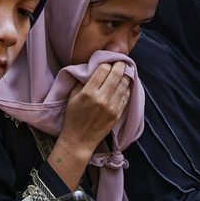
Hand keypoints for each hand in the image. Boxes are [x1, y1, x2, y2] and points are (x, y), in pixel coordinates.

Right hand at [49, 62, 132, 187]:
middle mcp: (102, 98)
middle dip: (120, 65)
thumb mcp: (72, 97)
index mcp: (88, 93)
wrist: (79, 140)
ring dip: (126, 75)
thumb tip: (93, 69)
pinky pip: (126, 96)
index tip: (107, 63)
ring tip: (126, 69)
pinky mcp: (118, 114)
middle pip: (116, 74)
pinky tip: (127, 83)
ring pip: (124, 84)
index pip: (103, 69)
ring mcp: (112, 107)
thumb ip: (82, 82)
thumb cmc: (73, 117)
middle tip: (121, 60)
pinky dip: (127, 87)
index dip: (106, 64)